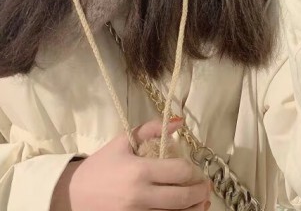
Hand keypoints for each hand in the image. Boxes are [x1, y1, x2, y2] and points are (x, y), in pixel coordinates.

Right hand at [52, 119, 210, 210]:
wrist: (70, 195)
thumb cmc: (100, 166)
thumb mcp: (124, 141)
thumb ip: (152, 128)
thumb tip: (180, 121)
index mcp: (140, 171)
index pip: (180, 172)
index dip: (194, 172)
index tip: (197, 171)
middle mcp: (140, 196)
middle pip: (182, 197)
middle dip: (200, 192)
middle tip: (206, 187)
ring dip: (194, 209)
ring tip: (202, 202)